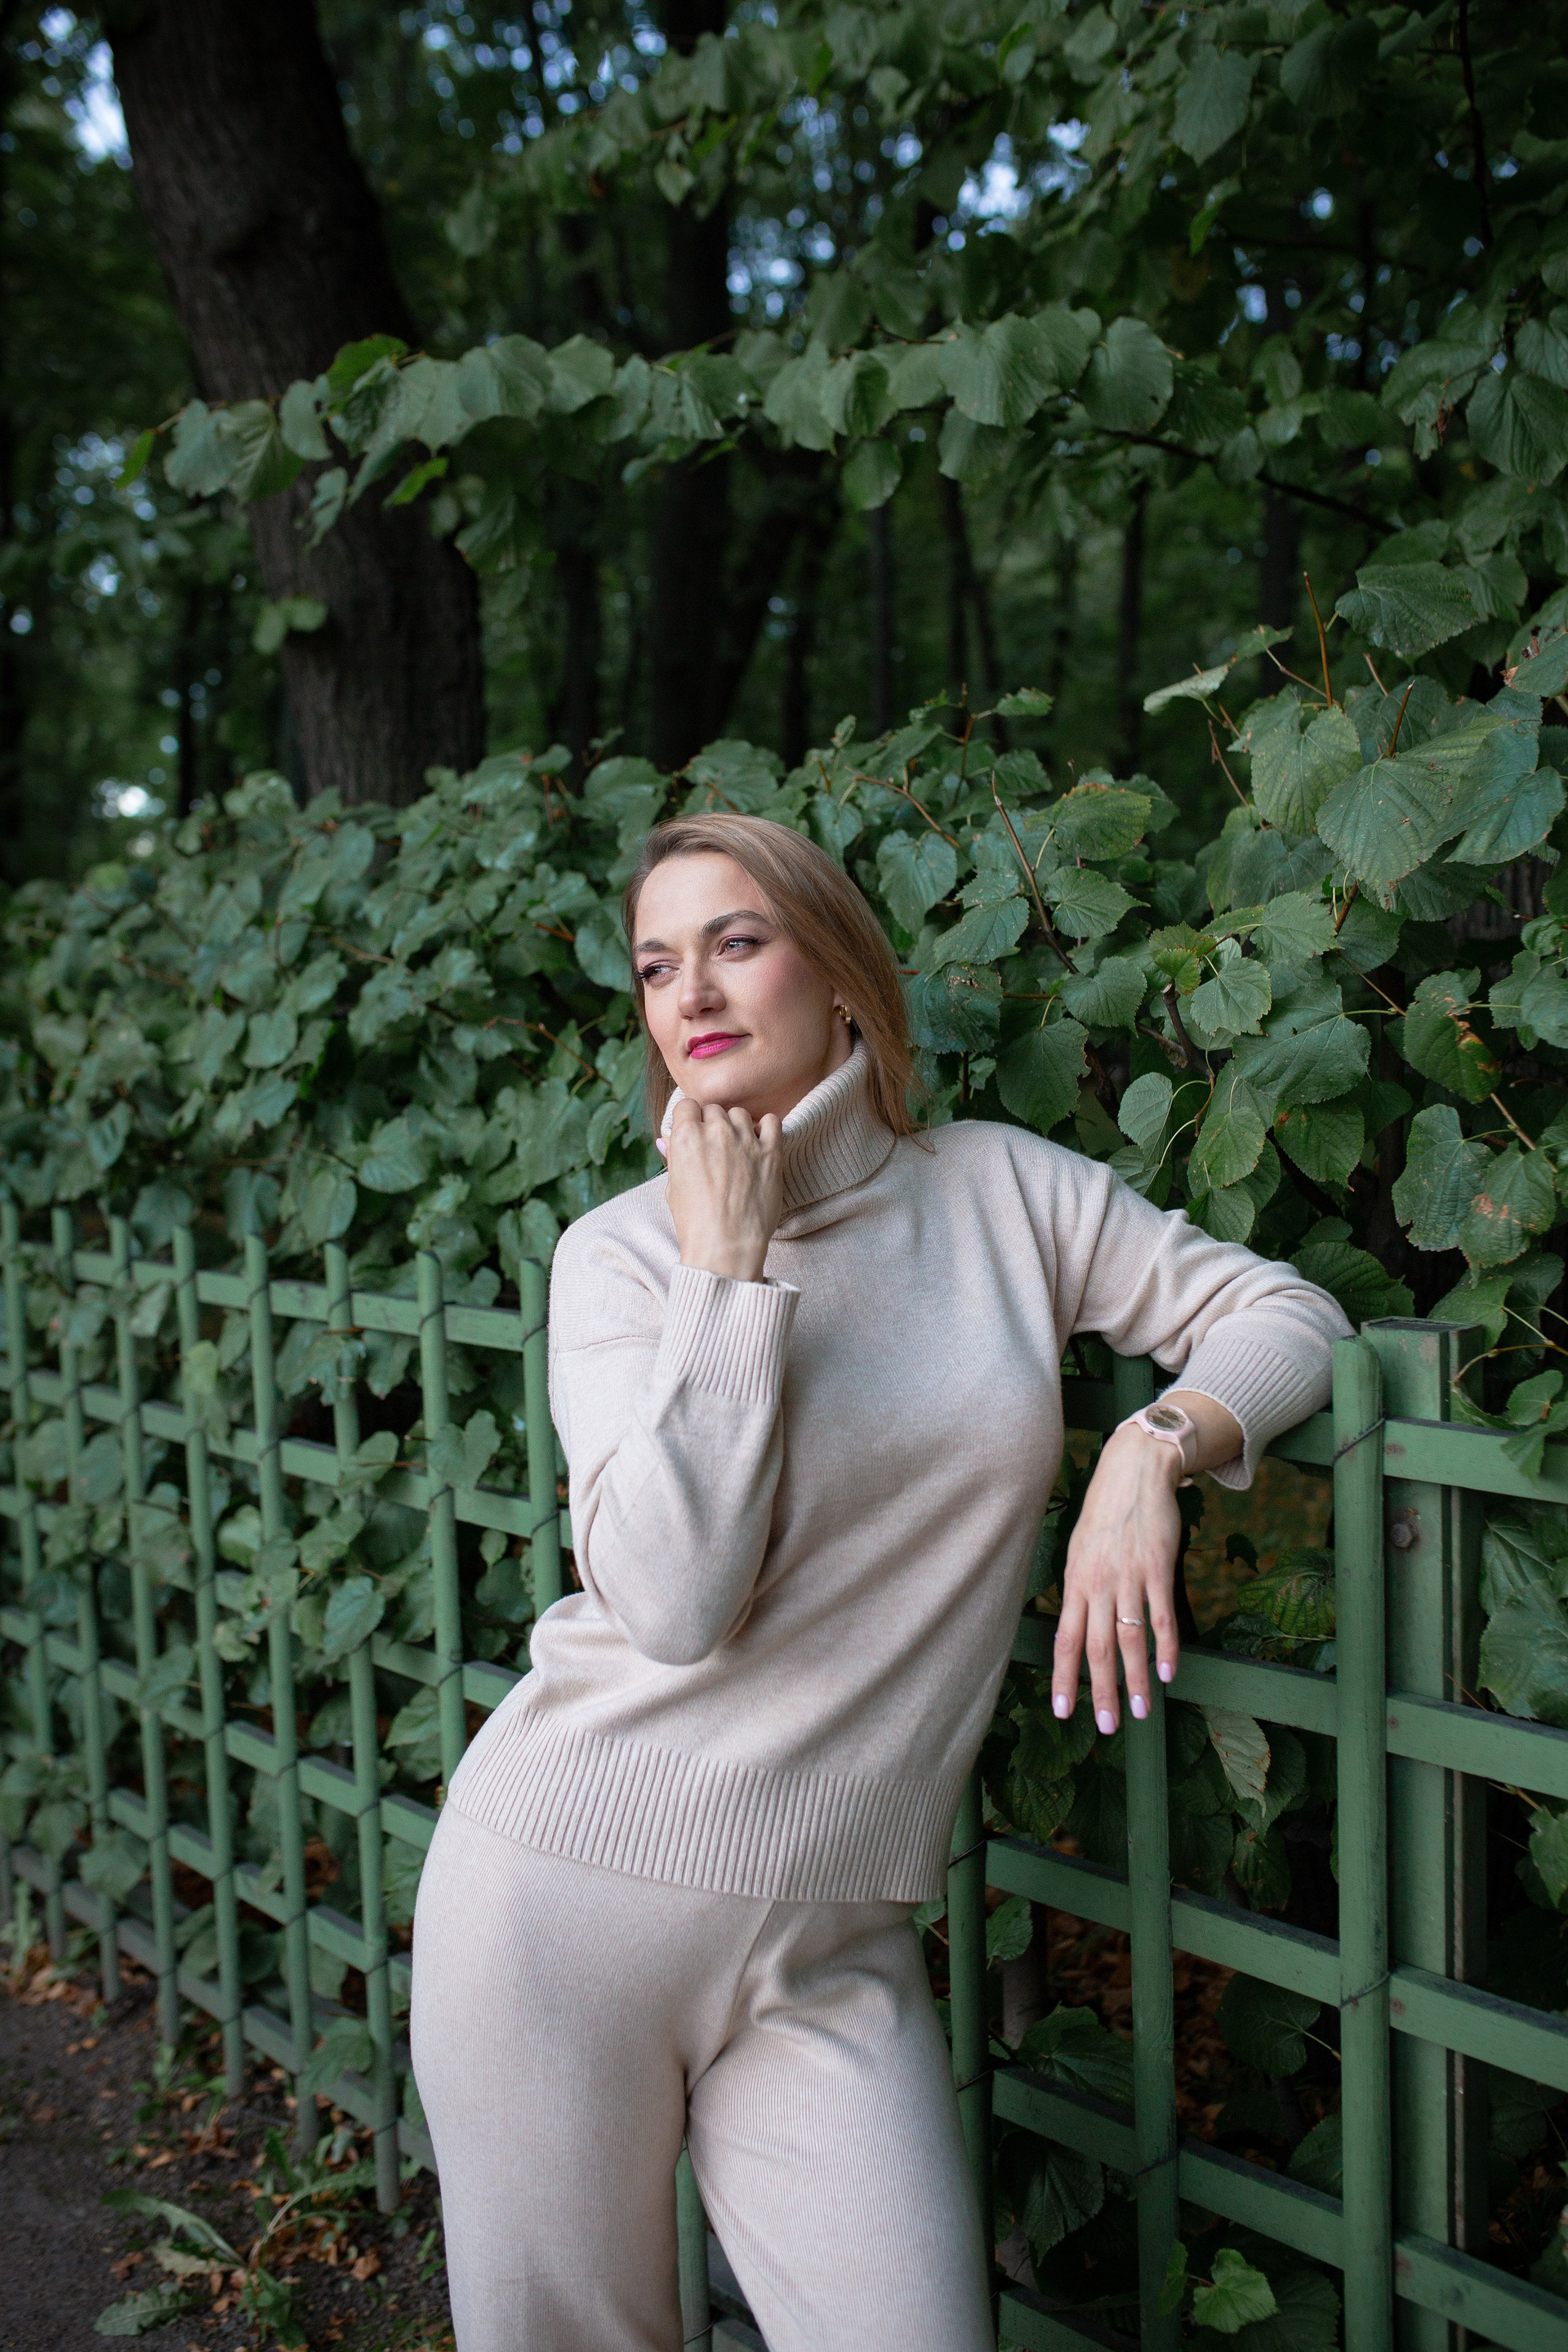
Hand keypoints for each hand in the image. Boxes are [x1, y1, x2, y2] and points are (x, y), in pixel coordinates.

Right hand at [664, 1099, 783, 1282]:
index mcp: (686, 1137)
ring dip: (736, 1126)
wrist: (726, 1245)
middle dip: (712, 1124)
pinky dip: (765, 1127)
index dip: (689, 1120)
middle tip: (714, 1149)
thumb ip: (674, 1158)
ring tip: (736, 1149)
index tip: (693, 1133)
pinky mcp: (771, 1152)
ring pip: (740, 1114)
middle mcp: (716, 1132)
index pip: (686, 1105)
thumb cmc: (695, 1222)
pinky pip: (771, 1122)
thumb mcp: (673, 1188)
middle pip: (714, 1109)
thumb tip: (668, 1140)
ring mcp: (745, 1140)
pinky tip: (759, 1143)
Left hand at [1050, 1391, 1241, 1731]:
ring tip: (1140, 1712)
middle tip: (1107, 1727)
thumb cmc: (1104, 1513)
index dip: (1064, 1678)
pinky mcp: (1157, 1568)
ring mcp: (1128, 1577)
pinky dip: (1166, 1647)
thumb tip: (1074, 1628)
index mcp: (1075, 1582)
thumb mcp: (1079, 1550)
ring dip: (1135, 1680)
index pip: (1065, 1640)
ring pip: (1130, 1639)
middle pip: (1097, 1649)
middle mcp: (1098, 1584)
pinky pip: (1162, 1616)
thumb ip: (1079, 1590)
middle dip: (1101, 1692)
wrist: (1133, 1472)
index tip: (1064, 1711)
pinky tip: (1169, 1673)